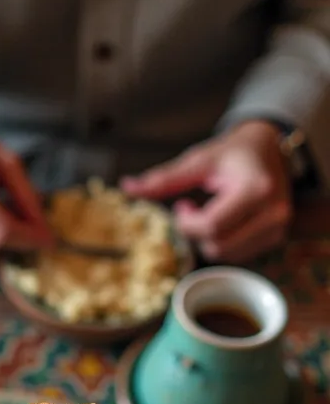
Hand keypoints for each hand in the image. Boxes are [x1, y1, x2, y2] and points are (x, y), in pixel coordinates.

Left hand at [122, 120, 291, 262]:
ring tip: (208, 212)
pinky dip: (222, 241)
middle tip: (190, 209)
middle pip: (218, 246)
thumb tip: (126, 187)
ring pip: (226, 254)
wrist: (270, 148)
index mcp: (255, 189)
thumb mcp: (198, 160)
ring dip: (208, 238)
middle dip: (196, 232)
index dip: (187, 224)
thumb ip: (164, 179)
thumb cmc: (233, 153)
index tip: (180, 206)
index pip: (212, 226)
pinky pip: (237, 255)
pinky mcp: (275, 238)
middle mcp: (272, 212)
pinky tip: (222, 221)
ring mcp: (277, 228)